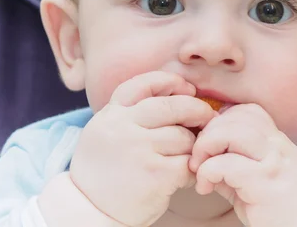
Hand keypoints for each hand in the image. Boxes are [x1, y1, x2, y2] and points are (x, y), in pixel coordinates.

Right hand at [69, 72, 217, 226]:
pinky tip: (184, 177)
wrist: (88, 213)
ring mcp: (138, 149)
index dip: (170, 82)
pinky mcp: (154, 174)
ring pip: (184, 136)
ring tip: (186, 158)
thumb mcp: (106, 133)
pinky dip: (191, 170)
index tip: (187, 89)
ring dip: (192, 147)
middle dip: (197, 110)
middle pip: (172, 106)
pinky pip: (187, 163)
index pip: (143, 84)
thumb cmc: (105, 173)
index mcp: (111, 114)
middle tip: (208, 117)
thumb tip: (179, 95)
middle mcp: (122, 127)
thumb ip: (131, 114)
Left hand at [190, 104, 296, 226]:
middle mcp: (276, 144)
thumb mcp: (256, 176)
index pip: (246, 110)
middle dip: (207, 133)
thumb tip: (200, 153)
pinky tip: (205, 187)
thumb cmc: (281, 206)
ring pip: (231, 133)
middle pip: (235, 117)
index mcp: (276, 140)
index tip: (209, 143)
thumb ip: (231, 160)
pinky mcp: (264, 182)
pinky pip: (226, 164)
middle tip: (197, 157)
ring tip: (199, 168)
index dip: (221, 120)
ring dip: (206, 147)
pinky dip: (207, 172)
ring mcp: (272, 161)